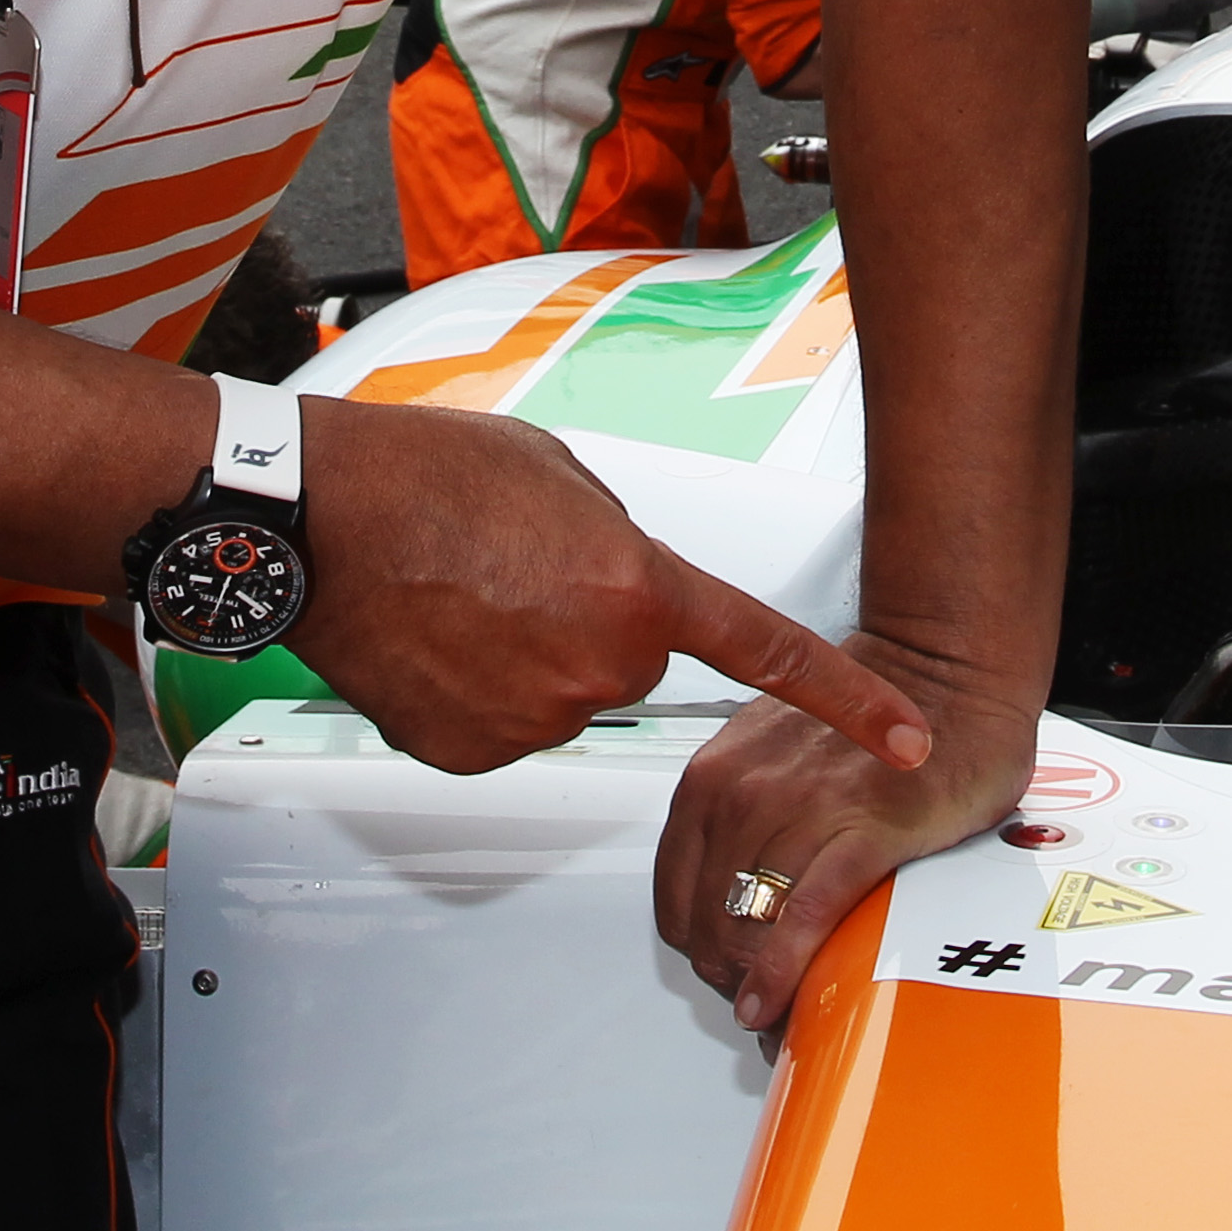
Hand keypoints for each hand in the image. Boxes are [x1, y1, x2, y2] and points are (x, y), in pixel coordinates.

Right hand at [292, 395, 932, 778]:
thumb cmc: (430, 475)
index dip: (848, 700)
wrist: (323, 517)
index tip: (907, 737)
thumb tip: (616, 580)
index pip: (769, 653)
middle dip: (585, 626)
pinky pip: (499, 727)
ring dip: (523, 657)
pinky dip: (471, 691)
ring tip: (459, 596)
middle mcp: (602, 666)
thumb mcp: (561, 476)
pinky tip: (434, 638)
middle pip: (625, 664)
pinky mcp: (474, 755)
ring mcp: (536, 719)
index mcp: (640, 587)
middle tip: (512, 574)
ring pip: (558, 697)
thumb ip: (617, 540)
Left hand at [656, 628, 1037, 1030]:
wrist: (948, 670)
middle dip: (727, 975)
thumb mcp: (771, 755)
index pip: (676, 896)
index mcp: (715, 776)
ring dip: (756, 985)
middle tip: (756, 1004)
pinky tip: (775, 1004)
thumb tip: (733, 897)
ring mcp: (803, 809)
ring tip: (778, 1015)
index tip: (719, 972)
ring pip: (750, 927)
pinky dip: (784, 969)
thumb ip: (742, 816)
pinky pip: (805, 915)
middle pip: (710, 922)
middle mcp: (746, 791)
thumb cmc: (870, 717)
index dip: (696, 949)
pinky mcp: (865, 828)